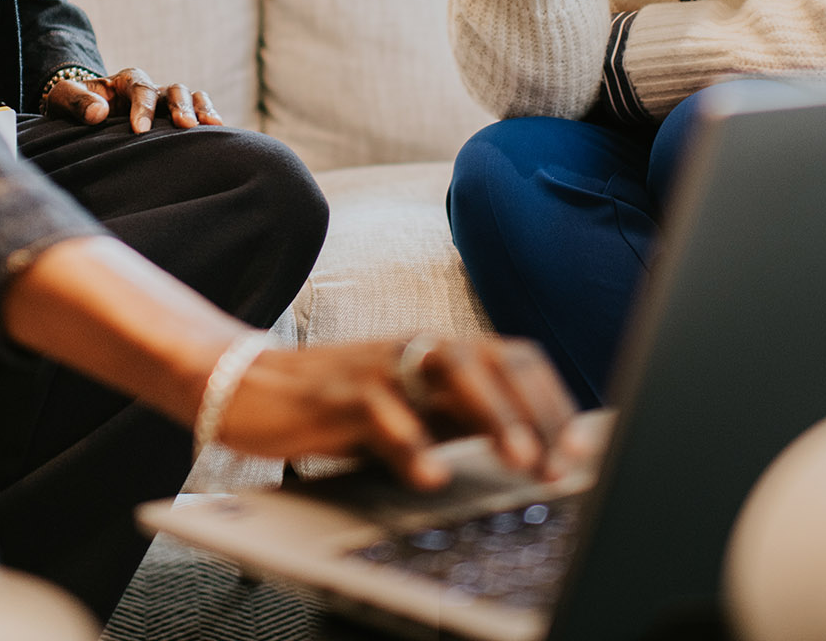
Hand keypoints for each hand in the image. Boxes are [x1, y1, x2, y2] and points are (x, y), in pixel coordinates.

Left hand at [43, 64, 223, 132]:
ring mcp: (165, 102)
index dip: (142, 108)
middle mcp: (150, 88)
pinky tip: (219, 131)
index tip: (139, 130)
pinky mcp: (172, 117)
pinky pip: (197, 112)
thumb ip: (76, 101)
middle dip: (179, 106)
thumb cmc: (72, 105)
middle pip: (172, 90)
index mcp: (125, 80)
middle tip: (184, 126)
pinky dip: (208, 116)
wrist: (82, 111)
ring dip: (200, 110)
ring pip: (190, 97)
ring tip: (210, 126)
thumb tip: (98, 112)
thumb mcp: (63, 98)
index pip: (140, 89)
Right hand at [218, 337, 588, 490]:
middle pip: (492, 358)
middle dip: (534, 410)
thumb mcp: (410, 410)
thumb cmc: (336, 405)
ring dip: (492, 415)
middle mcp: (415, 350)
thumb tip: (536, 446)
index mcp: (438, 353)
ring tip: (519, 460)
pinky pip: (381, 410)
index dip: (552, 402)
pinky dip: (410, 442)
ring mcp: (378, 366)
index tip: (578, 451)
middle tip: (557, 463)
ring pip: (448, 370)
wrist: (247, 387)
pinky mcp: (337, 392)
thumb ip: (461, 419)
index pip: (515, 359)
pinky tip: (430, 475)